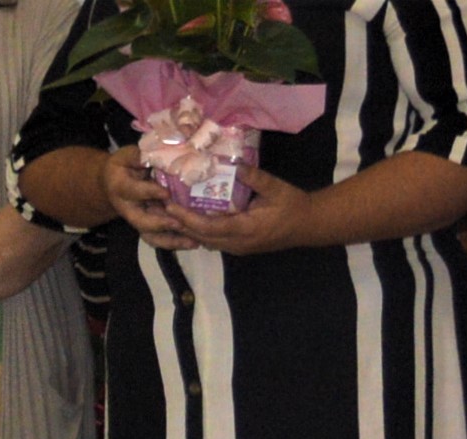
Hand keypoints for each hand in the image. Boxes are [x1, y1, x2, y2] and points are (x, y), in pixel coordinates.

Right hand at [102, 146, 196, 251]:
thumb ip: (141, 156)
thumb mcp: (128, 155)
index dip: (149, 192)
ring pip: (151, 236)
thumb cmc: (123, 165)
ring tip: (192, 242)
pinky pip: (160, 239)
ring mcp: (138, 220)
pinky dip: (176, 242)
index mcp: (121, 188)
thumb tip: (163, 151)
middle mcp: (128, 209)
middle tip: (180, 223)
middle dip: (161, 224)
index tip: (166, 193)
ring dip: (171, 241)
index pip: (134, 191)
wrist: (111, 183)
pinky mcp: (148, 226)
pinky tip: (194, 242)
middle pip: (142, 222)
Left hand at [169, 168, 319, 256]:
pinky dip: (198, 231)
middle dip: (179, 224)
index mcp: (244, 229)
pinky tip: (187, 220)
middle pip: (200, 237)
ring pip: (204, 241)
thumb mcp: (275, 188)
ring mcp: (236, 247)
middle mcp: (236, 243)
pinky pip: (212, 241)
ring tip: (168, 216)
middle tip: (159, 210)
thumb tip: (234, 163)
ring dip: (186, 229)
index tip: (169, 206)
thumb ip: (254, 177)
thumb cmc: (292, 205)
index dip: (186, 218)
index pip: (208, 227)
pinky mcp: (238, 246)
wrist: (307, 225)